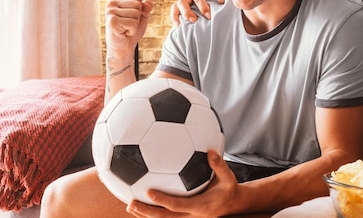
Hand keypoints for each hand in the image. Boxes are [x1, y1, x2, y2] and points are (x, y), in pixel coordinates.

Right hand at [105, 0, 153, 61]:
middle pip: (137, 5)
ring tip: (126, 29)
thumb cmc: (131, 31)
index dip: (140, 11)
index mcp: (117, 0)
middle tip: (128, 26)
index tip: (130, 19)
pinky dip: (132, 30)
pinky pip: (133, 23)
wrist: (123, 48)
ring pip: (136, 13)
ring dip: (135, 25)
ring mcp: (110, 12)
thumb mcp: (142, 17)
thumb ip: (146, 7)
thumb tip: (147, 2)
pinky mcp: (112, 21)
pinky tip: (124, 33)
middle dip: (137, 18)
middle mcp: (111, 4)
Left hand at [126, 150, 241, 217]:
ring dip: (145, 214)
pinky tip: (140, 203)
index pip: (177, 205)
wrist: (232, 204)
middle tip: (131, 203)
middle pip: (164, 217)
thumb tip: (210, 150)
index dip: (162, 200)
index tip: (148, 192)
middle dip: (146, 212)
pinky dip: (152, 211)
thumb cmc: (228, 188)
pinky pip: (166, 215)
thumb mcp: (229, 177)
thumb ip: (219, 165)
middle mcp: (191, 216)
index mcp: (200, 207)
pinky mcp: (184, 216)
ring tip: (129, 205)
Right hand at [170, 0, 229, 26]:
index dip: (202, 7)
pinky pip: (176, 12)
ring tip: (180, 26)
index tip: (209, 16)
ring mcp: (186, 1)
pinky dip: (175, 19)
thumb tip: (220, 0)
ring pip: (176, 7)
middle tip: (194, 20)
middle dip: (187, 12)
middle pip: (182, 2)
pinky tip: (178, 28)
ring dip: (177, 16)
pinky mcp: (186, 8)